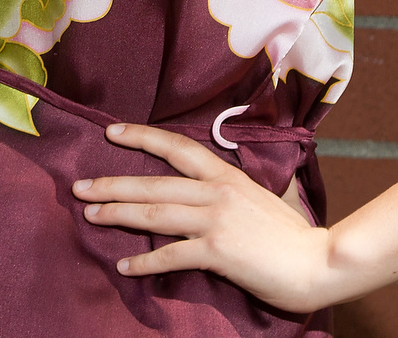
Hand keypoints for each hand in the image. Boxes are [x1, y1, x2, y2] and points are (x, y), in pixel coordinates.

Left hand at [74, 123, 341, 314]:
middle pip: (152, 184)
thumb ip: (228, 191)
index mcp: (226, 175)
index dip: (142, 137)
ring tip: (90, 216)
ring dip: (116, 214)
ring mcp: (215, 220)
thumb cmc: (291, 235)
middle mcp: (216, 192)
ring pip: (153, 213)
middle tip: (78, 187)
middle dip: (111, 184)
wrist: (319, 263)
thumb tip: (203, 189)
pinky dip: (144, 260)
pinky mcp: (216, 250)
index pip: (177, 148)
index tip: (111, 132)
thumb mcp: (258, 198)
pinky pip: (170, 254)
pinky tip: (124, 265)